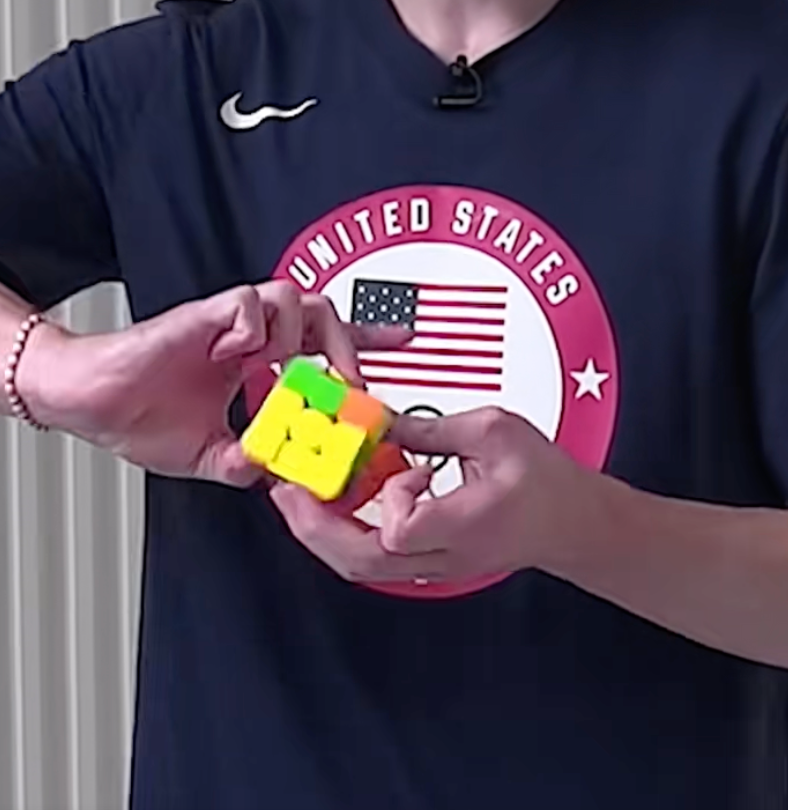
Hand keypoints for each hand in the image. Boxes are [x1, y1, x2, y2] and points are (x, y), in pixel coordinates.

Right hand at [17, 282, 408, 486]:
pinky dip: (252, 330)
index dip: (364, 341)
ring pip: (289, 298)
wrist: (87, 401)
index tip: (402, 346)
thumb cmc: (137, 414)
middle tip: (348, 381)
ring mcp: (225, 326)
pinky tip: (238, 358)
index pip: (321, 342)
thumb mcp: (208, 454)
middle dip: (345, 342)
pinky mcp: (200, 318)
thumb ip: (249, 462)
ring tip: (283, 375)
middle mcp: (246, 337)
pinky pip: (245, 305)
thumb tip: (283, 476)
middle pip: (318, 311)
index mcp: (253, 361)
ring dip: (297, 340)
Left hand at [270, 406, 589, 583]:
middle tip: (288, 486)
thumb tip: (382, 419)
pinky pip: (371, 557)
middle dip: (313, 525)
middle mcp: (441, 557)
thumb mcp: (495, 431)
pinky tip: (335, 499)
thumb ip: (434, 427)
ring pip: (359, 566)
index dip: (389, 499)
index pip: (400, 532)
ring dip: (320, 530)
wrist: (569, 522)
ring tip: (299, 492)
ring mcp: (431, 567)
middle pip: (360, 562)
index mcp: (463, 525)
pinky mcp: (425, 563)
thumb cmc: (545, 481)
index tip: (404, 466)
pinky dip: (342, 531)